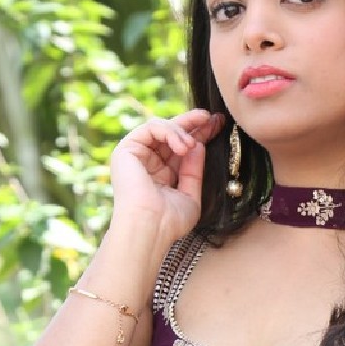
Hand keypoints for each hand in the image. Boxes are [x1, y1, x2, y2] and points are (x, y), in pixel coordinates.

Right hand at [107, 109, 224, 248]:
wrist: (150, 228)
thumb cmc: (170, 221)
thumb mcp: (190, 194)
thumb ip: (194, 170)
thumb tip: (198, 143)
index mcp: (161, 175)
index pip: (181, 148)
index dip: (200, 135)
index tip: (218, 125)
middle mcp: (147, 163)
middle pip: (172, 134)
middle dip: (193, 123)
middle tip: (213, 117)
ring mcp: (136, 155)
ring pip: (161, 127)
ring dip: (182, 131)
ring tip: (193, 144)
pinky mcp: (126, 149)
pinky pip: (151, 127)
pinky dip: (170, 132)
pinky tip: (183, 146)